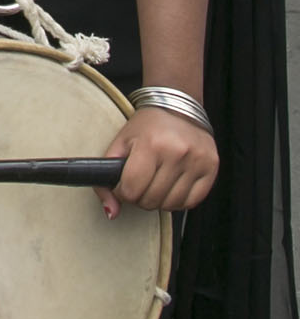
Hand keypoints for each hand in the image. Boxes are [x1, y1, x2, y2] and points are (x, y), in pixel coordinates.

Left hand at [98, 106, 217, 216]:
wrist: (177, 106)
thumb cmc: (147, 126)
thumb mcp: (121, 142)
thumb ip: (107, 177)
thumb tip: (110, 212)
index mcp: (151, 144)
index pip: (131, 189)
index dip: (123, 192)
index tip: (124, 184)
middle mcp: (177, 152)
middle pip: (150, 200)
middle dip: (140, 197)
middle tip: (140, 183)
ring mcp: (197, 161)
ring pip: (171, 205)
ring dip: (158, 201)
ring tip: (155, 183)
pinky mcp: (211, 168)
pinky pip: (191, 202)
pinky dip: (177, 201)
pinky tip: (171, 186)